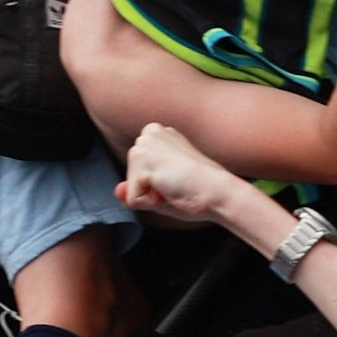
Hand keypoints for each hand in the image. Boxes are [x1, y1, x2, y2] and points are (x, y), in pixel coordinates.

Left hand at [117, 121, 252, 227]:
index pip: (138, 173)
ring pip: (131, 189)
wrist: (219, 192)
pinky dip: (151, 203)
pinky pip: (134, 199)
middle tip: (177, 185)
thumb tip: (117, 191)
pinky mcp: (144, 162)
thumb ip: (135, 188)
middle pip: (131, 179)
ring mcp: (145, 145)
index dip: (156, 186)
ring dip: (151, 197)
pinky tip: (171, 189)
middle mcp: (149, 133)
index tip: (179, 180)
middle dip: (151, 191)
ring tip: (175, 186)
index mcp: (157, 134)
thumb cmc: (199, 190)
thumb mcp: (161, 189)